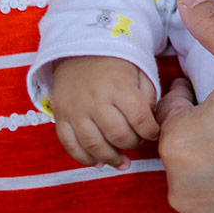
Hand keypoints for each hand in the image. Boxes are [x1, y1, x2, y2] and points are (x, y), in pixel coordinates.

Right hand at [50, 55, 158, 169]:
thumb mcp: (139, 69)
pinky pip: (70, 145)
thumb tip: (149, 122)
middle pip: (118, 135)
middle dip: (132, 144)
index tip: (153, 133)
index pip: (140, 119)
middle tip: (136, 141)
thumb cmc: (115, 62)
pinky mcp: (60, 116)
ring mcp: (76, 110)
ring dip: (111, 158)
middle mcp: (96, 100)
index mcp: (119, 87)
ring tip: (122, 162)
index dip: (151, 131)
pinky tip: (98, 162)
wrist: (79, 49)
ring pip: (94, 145)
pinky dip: (84, 158)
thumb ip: (148, 95)